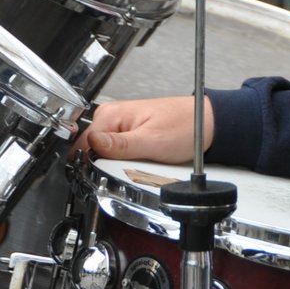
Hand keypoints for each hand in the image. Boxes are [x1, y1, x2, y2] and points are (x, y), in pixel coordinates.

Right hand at [78, 95, 213, 162]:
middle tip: (129, 169)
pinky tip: (140, 161)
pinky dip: (125, 162)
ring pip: (104, 155)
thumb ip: (120, 145)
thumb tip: (92, 143)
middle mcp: (112, 117)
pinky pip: (117, 154)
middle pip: (91, 151)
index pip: (83, 145)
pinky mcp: (128, 135)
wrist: (207, 124)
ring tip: (139, 163)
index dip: (90, 164)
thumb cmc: (186, 126)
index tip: (104, 174)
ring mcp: (119, 126)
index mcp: (111, 114)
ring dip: (116, 165)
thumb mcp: (153, 141)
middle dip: (104, 166)